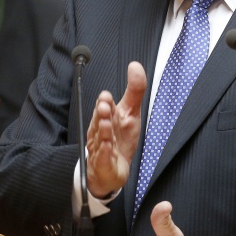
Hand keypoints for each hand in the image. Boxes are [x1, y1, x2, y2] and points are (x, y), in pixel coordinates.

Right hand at [85, 61, 146, 196]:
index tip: (106, 97)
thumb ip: (135, 90)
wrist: (113, 169)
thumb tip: (135, 66)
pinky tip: (106, 147)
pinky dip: (104, 152)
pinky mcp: (103, 163)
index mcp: (108, 117)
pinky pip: (102, 157)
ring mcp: (101, 147)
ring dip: (102, 131)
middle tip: (104, 106)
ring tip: (106, 123)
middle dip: (101, 113)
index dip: (104, 102)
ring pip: (100, 138)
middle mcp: (102, 130)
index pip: (104, 106)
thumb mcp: (131, 112)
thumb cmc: (120, 139)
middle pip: (99, 120)